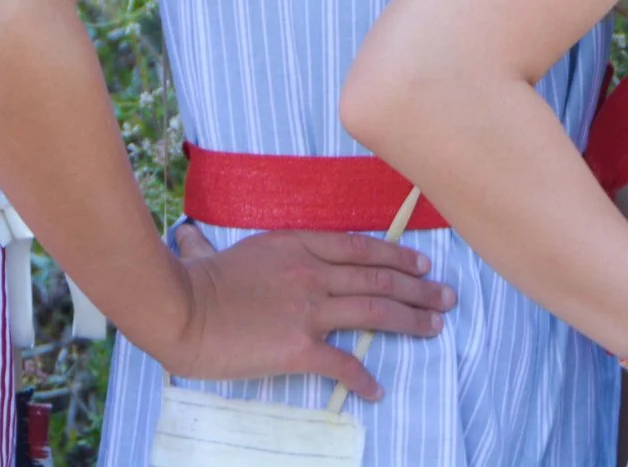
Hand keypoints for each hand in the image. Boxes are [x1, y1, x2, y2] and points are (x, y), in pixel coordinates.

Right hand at [160, 223, 456, 399]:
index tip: (421, 265)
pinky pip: (343, 362)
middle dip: (418, 288)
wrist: (180, 311)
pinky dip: (363, 378)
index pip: (359, 248)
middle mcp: (311, 271)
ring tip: (435, 327)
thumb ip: (212, 246)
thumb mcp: (213, 253)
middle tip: (447, 296)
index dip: (395, 256)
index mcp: (296, 244)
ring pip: (374, 310)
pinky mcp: (300, 346)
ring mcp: (309, 307)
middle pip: (378, 277)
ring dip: (410, 320)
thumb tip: (189, 237)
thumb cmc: (192, 283)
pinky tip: (376, 390)